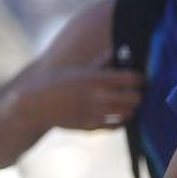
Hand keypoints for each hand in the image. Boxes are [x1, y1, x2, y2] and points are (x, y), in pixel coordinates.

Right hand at [25, 49, 143, 129]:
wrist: (36, 105)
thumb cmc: (59, 82)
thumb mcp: (80, 69)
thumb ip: (102, 62)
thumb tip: (119, 50)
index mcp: (96, 79)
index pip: (131, 78)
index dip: (140, 78)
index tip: (141, 79)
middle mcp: (97, 96)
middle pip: (134, 98)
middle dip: (138, 94)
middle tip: (137, 92)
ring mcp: (95, 113)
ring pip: (128, 113)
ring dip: (132, 108)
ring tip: (129, 104)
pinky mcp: (90, 127)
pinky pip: (116, 126)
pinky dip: (122, 121)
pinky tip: (120, 115)